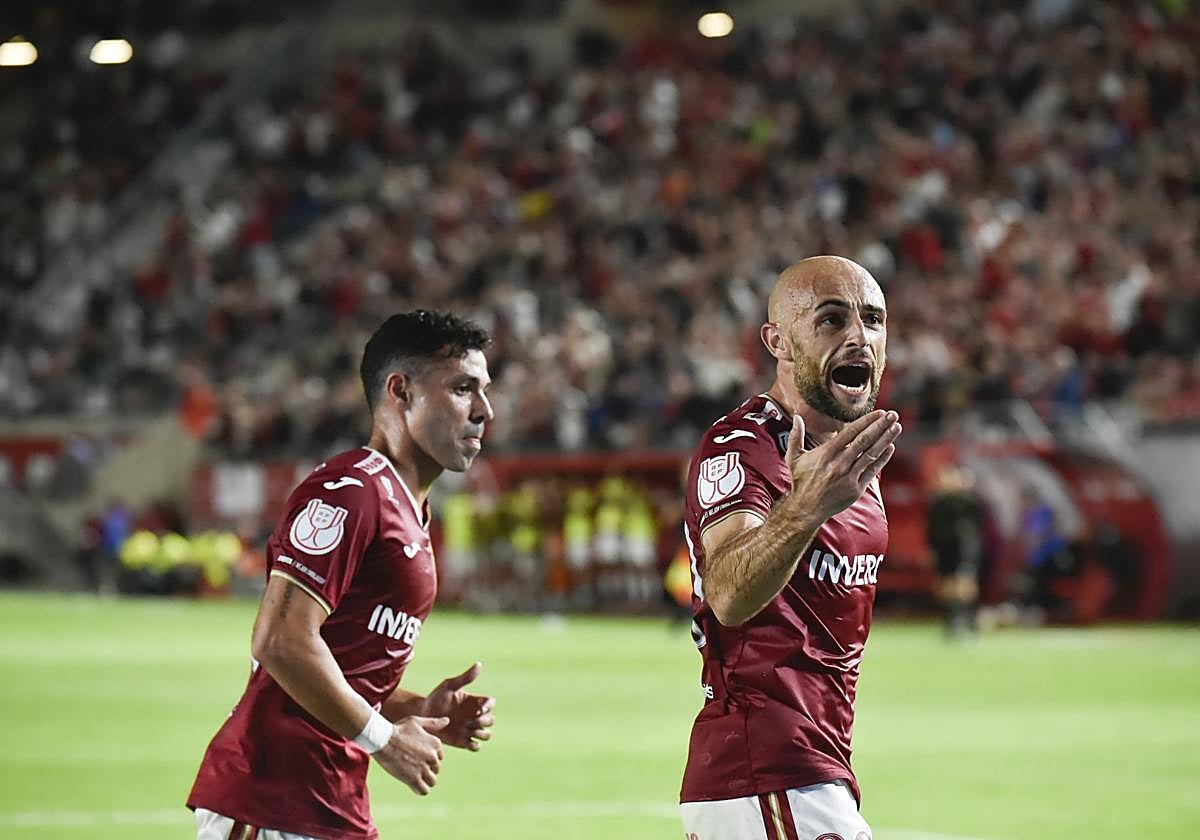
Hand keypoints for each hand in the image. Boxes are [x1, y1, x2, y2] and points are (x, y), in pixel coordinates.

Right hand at [373, 715, 447, 794]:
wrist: (382, 739)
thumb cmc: (398, 729)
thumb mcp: (417, 722)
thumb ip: (433, 723)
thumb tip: (447, 720)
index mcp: (435, 744)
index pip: (439, 757)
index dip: (429, 758)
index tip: (417, 756)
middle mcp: (432, 757)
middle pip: (436, 769)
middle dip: (426, 769)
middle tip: (412, 765)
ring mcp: (424, 768)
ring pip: (432, 781)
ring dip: (424, 780)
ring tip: (413, 775)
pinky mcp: (414, 779)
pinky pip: (424, 790)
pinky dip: (420, 789)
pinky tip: (412, 784)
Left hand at [423, 662, 495, 751]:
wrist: (422, 715)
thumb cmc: (435, 698)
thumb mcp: (449, 686)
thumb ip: (465, 678)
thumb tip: (479, 664)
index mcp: (474, 702)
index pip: (491, 703)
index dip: (489, 707)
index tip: (479, 709)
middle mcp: (474, 716)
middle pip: (491, 720)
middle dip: (485, 721)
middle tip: (471, 721)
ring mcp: (469, 729)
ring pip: (486, 734)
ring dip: (481, 733)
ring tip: (468, 730)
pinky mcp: (463, 741)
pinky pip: (476, 747)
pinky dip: (475, 746)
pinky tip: (466, 741)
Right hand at [783, 409, 900, 523]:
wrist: (806, 508)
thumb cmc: (801, 481)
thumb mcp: (793, 457)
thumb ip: (796, 436)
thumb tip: (797, 417)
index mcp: (826, 454)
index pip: (850, 433)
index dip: (866, 421)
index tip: (878, 413)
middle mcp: (839, 464)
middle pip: (864, 441)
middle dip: (880, 426)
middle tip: (893, 415)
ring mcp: (849, 477)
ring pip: (871, 454)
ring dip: (886, 439)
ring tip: (896, 427)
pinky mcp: (856, 489)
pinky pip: (872, 471)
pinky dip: (882, 458)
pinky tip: (890, 447)